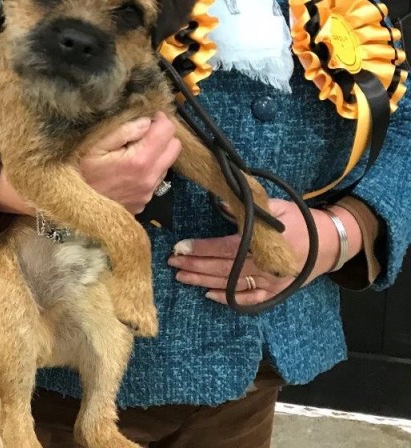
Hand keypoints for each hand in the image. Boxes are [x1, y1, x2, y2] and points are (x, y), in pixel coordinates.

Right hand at [78, 112, 180, 213]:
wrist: (75, 208)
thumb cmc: (80, 172)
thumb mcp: (95, 145)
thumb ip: (123, 131)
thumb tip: (146, 122)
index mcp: (140, 160)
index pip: (168, 131)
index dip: (159, 119)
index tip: (147, 117)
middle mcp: (150, 178)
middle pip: (175, 147)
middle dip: (163, 135)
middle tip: (143, 133)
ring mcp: (149, 193)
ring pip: (167, 164)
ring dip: (156, 154)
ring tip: (132, 152)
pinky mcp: (144, 202)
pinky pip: (156, 180)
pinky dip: (148, 170)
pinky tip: (128, 170)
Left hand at [168, 199, 350, 306]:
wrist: (331, 242)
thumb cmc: (300, 220)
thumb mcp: (276, 206)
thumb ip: (249, 207)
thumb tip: (221, 202)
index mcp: (264, 243)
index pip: (225, 248)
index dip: (200, 248)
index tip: (179, 247)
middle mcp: (265, 266)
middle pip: (222, 268)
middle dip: (194, 266)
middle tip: (172, 263)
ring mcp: (271, 283)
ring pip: (231, 285)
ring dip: (203, 282)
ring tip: (181, 277)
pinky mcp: (276, 293)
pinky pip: (249, 300)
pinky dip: (228, 299)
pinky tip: (209, 295)